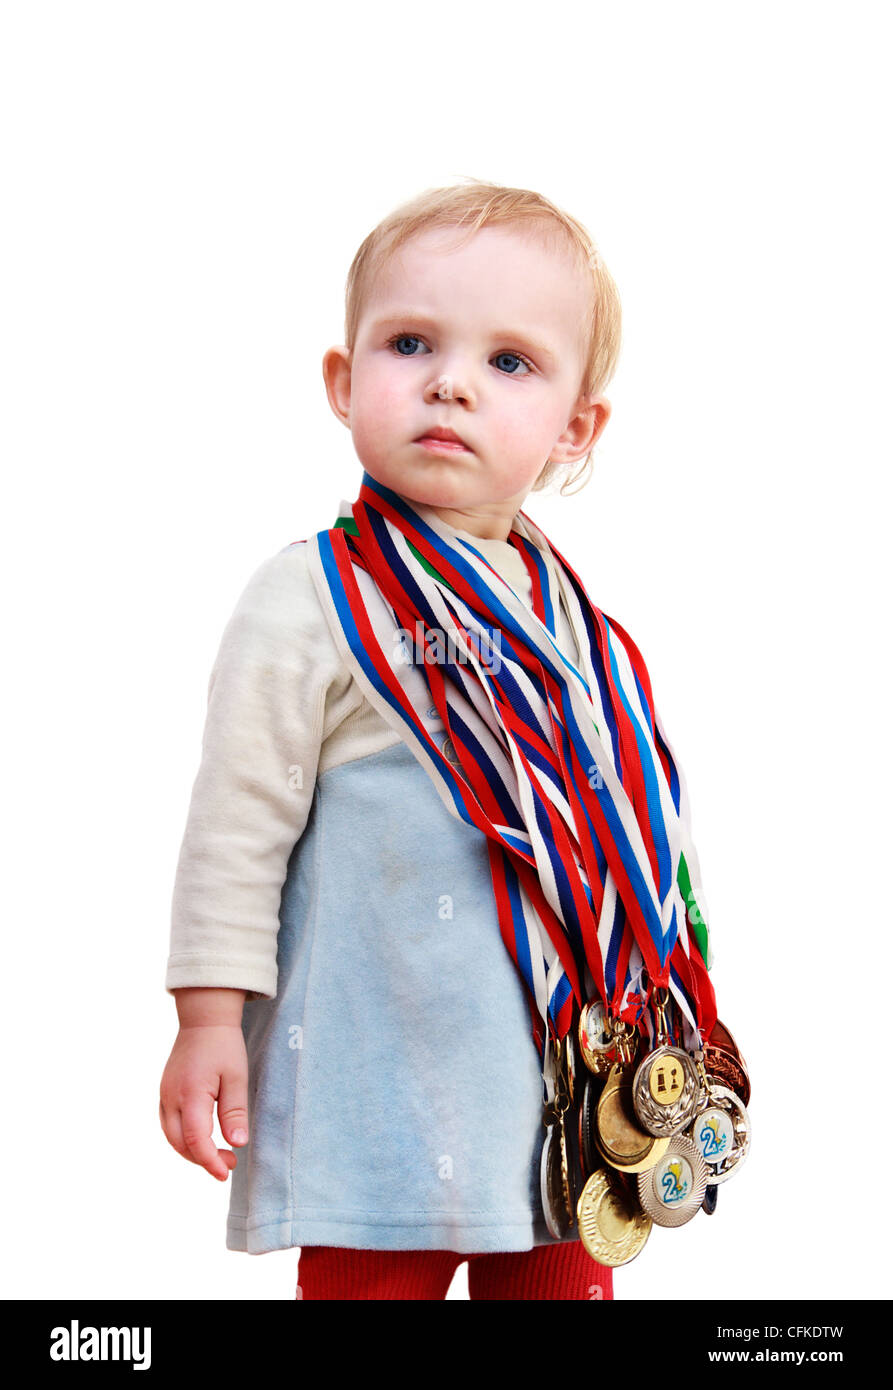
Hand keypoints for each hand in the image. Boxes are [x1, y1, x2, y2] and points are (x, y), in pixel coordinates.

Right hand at [159, 1024, 248, 1180]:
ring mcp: (164, 1095)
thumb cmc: (223, 1045)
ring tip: (218, 1155)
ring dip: (192, 1152)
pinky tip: (203, 1139)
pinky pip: (169, 1125)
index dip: (210, 1161)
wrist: (203, 1018)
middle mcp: (171, 1097)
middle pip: (180, 1144)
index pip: (196, 1140)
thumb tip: (237, 1144)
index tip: (227, 1171)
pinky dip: (184, 1139)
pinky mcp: (164, 1092)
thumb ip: (235, 1112)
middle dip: (203, 1160)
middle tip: (229, 1164)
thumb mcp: (237, 1077)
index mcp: (191, 1094)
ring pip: (171, 1137)